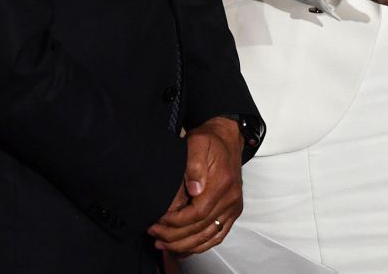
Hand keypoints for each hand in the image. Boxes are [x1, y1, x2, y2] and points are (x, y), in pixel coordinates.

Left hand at [148, 117, 243, 254]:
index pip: (198, 213)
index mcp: (223, 183)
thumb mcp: (198, 143)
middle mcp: (231, 198)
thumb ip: (195, 164)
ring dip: (184, 245)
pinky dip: (200, 246)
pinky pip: (218, 236)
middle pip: (201, 229)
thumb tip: (194, 188)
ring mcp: (233, 207)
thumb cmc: (210, 141)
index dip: (176, 222)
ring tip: (163, 243)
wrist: (228, 139)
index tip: (159, 221)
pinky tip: (183, 248)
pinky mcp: (233, 212)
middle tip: (154, 234)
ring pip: (208, 237)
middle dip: (174, 236)